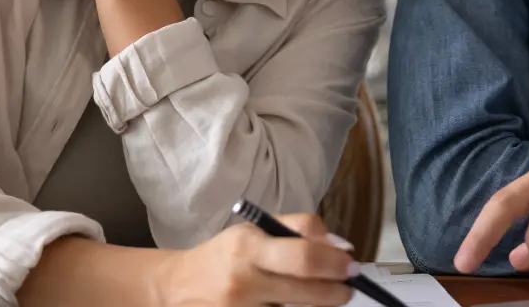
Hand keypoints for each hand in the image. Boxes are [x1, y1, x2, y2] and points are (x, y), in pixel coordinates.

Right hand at [155, 213, 357, 306]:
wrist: (178, 286)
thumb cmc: (224, 255)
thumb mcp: (255, 231)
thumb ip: (298, 229)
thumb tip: (340, 246)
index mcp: (248, 247)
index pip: (304, 255)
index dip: (335, 263)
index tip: (350, 266)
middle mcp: (243, 281)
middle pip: (307, 291)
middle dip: (336, 292)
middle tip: (346, 289)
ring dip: (315, 306)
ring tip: (317, 297)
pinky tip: (290, 305)